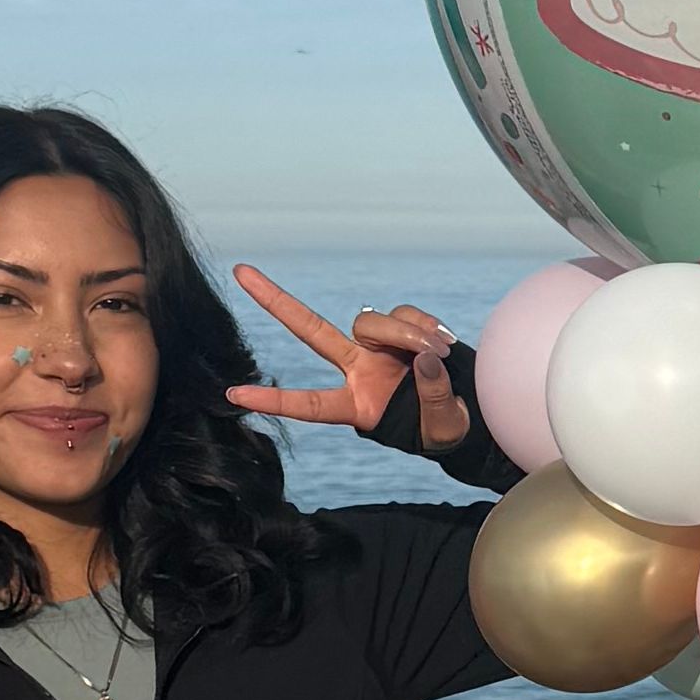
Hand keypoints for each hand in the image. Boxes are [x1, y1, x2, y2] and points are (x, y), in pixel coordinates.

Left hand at [227, 271, 465, 451]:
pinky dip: (425, 327)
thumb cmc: (444, 427)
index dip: (274, 401)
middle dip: (275, 301)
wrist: (464, 407)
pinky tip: (443, 343)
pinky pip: (407, 315)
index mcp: (357, 405)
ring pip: (373, 321)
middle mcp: (357, 370)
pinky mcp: (400, 329)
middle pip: (311, 330)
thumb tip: (425, 359)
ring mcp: (376, 346)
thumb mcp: (441, 424)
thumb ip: (433, 396)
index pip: (310, 405)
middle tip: (240, 272)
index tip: (234, 396)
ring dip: (408, 334)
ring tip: (439, 352)